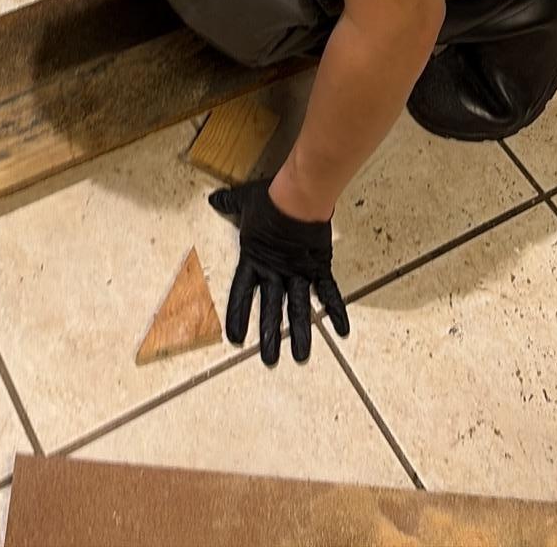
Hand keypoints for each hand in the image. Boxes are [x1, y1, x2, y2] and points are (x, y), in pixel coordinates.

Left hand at [208, 179, 349, 366]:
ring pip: (298, 309)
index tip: (235, 339)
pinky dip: (336, 310)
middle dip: (270, 335)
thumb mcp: (244, 200)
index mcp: (255, 259)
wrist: (298, 197)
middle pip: (271, 309)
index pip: (242, 293)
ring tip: (300, 357)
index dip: (238, 315)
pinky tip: (342, 331)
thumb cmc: (271, 199)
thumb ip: (230, 203)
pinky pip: (329, 292)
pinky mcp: (319, 267)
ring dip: (300, 333)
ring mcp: (298, 272)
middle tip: (268, 360)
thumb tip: (214, 198)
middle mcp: (276, 272)